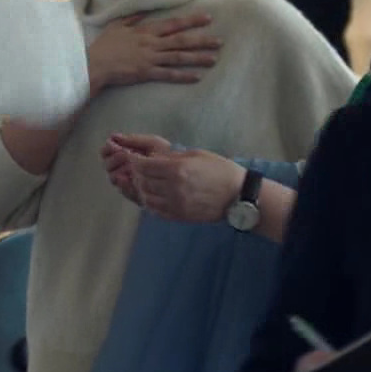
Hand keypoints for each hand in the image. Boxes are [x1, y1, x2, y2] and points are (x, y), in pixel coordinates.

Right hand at [87, 14, 220, 94]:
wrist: (93, 63)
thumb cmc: (103, 46)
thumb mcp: (117, 26)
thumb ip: (133, 18)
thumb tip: (144, 12)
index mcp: (146, 30)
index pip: (173, 23)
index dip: (191, 20)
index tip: (208, 18)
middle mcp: (151, 43)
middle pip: (182, 40)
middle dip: (202, 40)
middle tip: (220, 41)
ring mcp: (150, 58)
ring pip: (179, 56)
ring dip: (198, 57)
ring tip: (214, 59)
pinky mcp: (146, 73)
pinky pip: (168, 74)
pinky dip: (183, 75)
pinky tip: (197, 77)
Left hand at [101, 133, 245, 223]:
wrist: (237, 195)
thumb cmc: (219, 170)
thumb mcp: (195, 155)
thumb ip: (170, 157)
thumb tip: (150, 157)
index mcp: (177, 170)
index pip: (143, 166)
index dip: (134, 162)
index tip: (132, 158)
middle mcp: (173, 188)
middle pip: (142, 182)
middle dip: (136, 175)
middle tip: (136, 170)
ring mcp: (176, 204)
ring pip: (146, 198)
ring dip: (141, 189)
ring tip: (143, 183)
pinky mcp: (179, 216)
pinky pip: (156, 210)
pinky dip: (150, 202)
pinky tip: (152, 196)